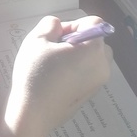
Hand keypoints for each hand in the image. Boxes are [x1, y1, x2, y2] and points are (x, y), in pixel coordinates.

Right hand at [5, 15, 111, 134]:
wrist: (33, 114)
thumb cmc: (35, 74)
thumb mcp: (36, 40)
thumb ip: (50, 24)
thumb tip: (59, 27)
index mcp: (94, 49)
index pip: (93, 23)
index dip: (73, 25)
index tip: (56, 37)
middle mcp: (103, 65)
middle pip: (97, 41)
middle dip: (78, 40)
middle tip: (55, 50)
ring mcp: (99, 82)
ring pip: (94, 58)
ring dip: (78, 55)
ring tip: (55, 65)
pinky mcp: (91, 95)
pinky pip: (89, 73)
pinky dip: (77, 70)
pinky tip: (57, 79)